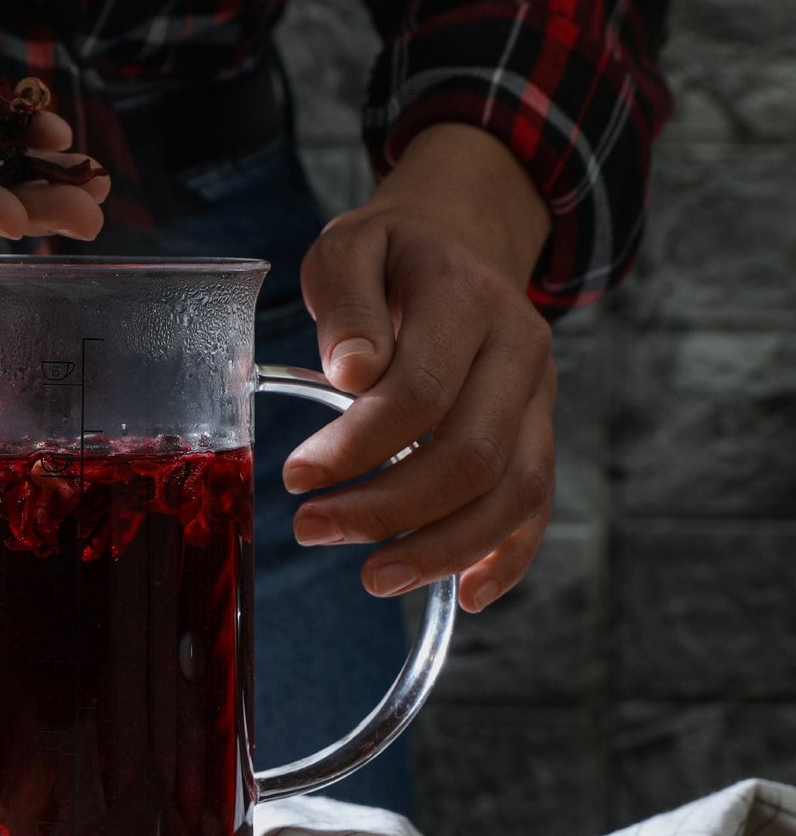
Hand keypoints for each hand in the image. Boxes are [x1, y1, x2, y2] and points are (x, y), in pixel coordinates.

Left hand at [284, 124, 555, 612]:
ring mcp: (539, 394)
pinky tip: (465, 595)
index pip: (421, 391)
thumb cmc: (389, 255)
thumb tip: (353, 374)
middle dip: (388, 507)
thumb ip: (346, 304)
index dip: (358, 445)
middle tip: (313, 529)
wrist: (459, 240)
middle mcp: (518, 349)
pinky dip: (507, 556)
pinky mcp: (540, 429)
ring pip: (513, 490)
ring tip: (374, 578)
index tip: (296, 477)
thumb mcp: (349, 248)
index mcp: (466, 298)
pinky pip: (539, 503)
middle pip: (470, 452)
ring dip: (443, 547)